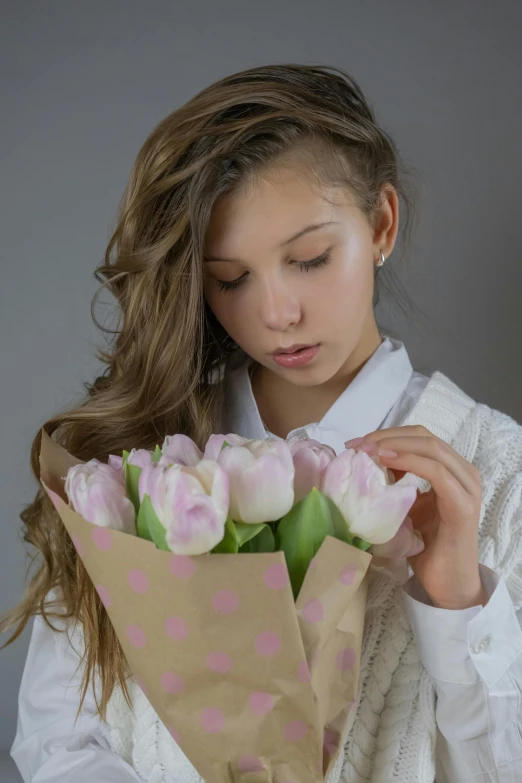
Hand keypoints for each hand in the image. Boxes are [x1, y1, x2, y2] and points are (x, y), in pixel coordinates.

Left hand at [345, 425, 487, 609]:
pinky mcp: (462, 505)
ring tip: (367, 451)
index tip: (356, 444)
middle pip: (423, 436)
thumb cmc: (424, 547)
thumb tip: (365, 462)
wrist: (446, 585)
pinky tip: (385, 462)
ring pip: (431, 448)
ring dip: (394, 445)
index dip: (387, 434)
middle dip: (386, 437)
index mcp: (452, 469)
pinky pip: (436, 472)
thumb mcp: (406, 507)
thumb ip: (396, 483)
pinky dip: (409, 461)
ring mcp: (466, 487)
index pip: (419, 437)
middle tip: (357, 445)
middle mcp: (464, 472)